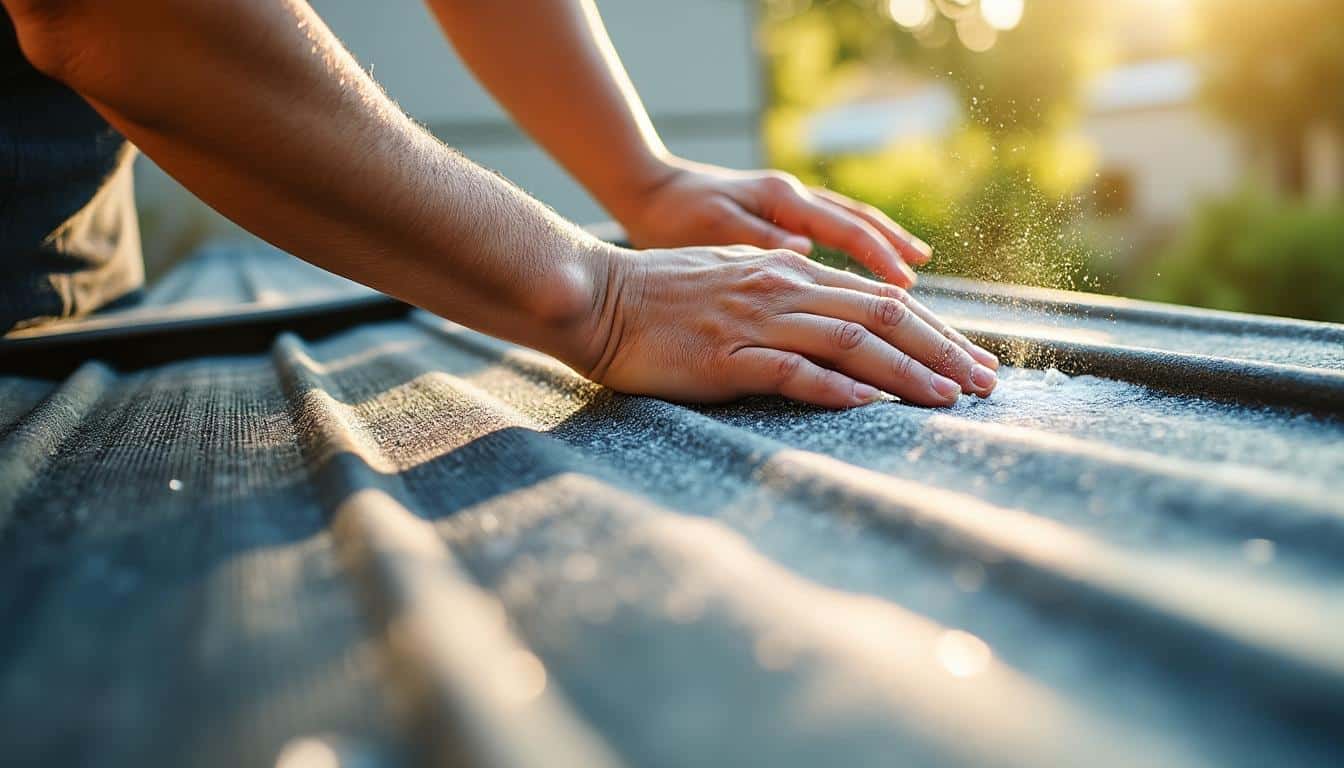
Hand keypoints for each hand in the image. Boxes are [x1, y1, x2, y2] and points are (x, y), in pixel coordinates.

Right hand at [581, 244, 998, 408]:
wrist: (598, 299)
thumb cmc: (665, 296)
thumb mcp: (736, 278)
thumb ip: (785, 288)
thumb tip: (828, 303)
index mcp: (791, 274)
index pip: (882, 302)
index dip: (936, 333)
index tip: (974, 362)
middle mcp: (783, 290)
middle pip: (882, 317)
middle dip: (942, 351)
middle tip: (986, 385)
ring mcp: (754, 322)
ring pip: (849, 342)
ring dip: (906, 372)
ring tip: (949, 398)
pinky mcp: (723, 357)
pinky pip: (789, 371)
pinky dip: (833, 388)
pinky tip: (868, 405)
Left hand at [610, 158, 932, 287]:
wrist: (646, 189)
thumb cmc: (673, 214)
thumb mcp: (711, 230)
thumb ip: (758, 239)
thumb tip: (805, 251)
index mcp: (781, 200)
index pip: (845, 230)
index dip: (880, 258)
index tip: (907, 286)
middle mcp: (792, 199)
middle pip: (860, 225)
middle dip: (897, 251)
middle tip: (928, 279)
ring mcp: (788, 207)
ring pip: (851, 225)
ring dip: (885, 246)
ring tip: (916, 266)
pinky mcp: (779, 217)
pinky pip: (832, 228)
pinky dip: (858, 244)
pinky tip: (870, 268)